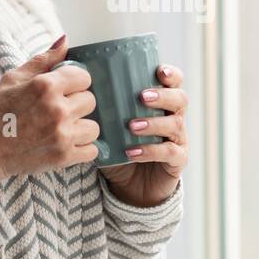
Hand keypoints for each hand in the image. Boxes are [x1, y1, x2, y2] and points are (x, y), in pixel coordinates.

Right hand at [0, 33, 100, 183]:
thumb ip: (43, 60)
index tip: (65, 90)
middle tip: (59, 110)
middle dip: (77, 104)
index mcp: (45, 86)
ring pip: (94, 127)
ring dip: (81, 127)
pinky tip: (67, 144)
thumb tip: (65, 41)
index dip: (75, 82)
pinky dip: (83, 148)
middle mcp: (57, 109)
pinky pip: (92, 151)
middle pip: (90, 101)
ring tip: (63, 129)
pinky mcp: (63, 157)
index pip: (84, 77)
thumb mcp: (12, 79)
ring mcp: (62, 134)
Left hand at [99, 61, 188, 206]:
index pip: (174, 82)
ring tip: (132, 126)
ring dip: (154, 123)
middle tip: (142, 97)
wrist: (132, 186)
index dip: (170, 74)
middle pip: (180, 99)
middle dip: (162, 96)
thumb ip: (102, 107)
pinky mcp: (177, 161)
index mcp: (162, 103)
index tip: (158, 71)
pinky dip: (150, 151)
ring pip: (176, 124)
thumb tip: (77, 85)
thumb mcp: (110, 125)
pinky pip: (170, 153)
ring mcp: (178, 139)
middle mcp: (174, 117)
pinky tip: (132, 152)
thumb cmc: (120, 148)